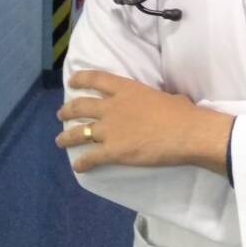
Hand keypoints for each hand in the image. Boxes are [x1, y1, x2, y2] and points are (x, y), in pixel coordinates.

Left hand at [55, 71, 232, 173]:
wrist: (186, 132)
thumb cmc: (182, 112)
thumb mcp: (167, 96)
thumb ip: (157, 99)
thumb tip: (168, 102)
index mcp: (126, 89)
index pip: (97, 79)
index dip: (81, 79)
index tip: (72, 81)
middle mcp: (112, 107)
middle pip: (81, 106)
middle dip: (67, 110)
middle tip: (61, 114)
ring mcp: (109, 129)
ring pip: (78, 132)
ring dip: (66, 137)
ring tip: (60, 141)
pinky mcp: (112, 151)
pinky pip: (90, 157)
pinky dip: (82, 163)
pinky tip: (78, 167)